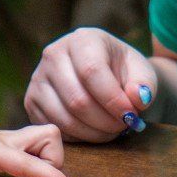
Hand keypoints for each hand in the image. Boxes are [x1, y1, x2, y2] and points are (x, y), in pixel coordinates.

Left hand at [0, 113, 77, 176]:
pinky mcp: (5, 143)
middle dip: (54, 161)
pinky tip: (24, 172)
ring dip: (48, 157)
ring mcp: (6, 140)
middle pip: (48, 138)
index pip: (26, 161)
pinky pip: (34, 145)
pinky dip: (39, 157)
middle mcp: (4, 141)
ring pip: (44, 138)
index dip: (48, 175)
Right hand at [24, 28, 156, 141]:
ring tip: (112, 129)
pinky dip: (78, 137)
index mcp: (82, 39)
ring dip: (94, 132)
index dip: (112, 99)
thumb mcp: (142, 73)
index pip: (91, 71)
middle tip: (124, 126)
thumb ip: (145, 85)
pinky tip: (94, 130)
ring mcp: (38, 78)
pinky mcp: (32, 101)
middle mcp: (53, 54)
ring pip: (65, 118)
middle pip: (77, 99)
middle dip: (105, 121)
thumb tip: (137, 98)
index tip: (130, 115)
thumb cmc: (125, 73)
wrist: (107, 76)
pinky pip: (54, 127)